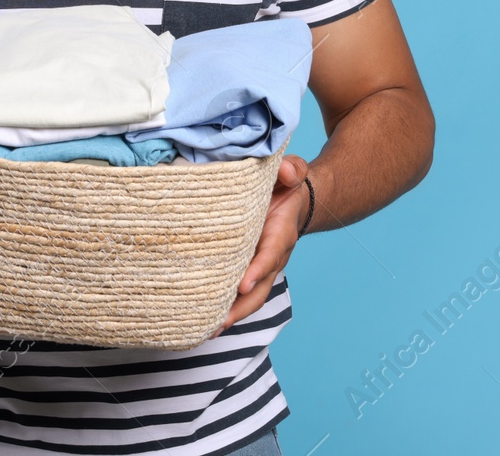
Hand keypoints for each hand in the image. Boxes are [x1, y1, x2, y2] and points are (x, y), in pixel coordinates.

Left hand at [213, 154, 310, 335]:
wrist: (294, 201)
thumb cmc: (286, 186)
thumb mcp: (292, 173)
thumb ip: (291, 170)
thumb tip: (285, 171)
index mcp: (280, 232)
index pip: (270, 254)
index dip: (258, 270)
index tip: (242, 285)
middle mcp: (273, 256)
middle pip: (260, 288)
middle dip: (241, 307)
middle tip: (219, 321)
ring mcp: (262, 267)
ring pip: (250, 297)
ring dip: (231, 315)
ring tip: (206, 330)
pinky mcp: (250, 270)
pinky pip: (240, 293)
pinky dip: (226, 307)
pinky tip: (204, 320)